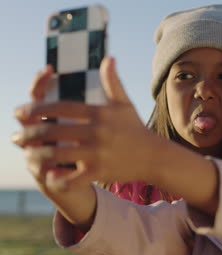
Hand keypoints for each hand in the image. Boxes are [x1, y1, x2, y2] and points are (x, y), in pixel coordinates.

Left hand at [13, 57, 155, 190]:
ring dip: (37, 155)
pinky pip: (73, 178)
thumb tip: (109, 58)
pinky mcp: (100, 172)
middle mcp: (97, 132)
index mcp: (99, 114)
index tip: (20, 111)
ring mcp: (98, 153)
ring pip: (58, 154)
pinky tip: (48, 175)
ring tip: (27, 155)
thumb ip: (113, 81)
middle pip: (54, 131)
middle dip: (30, 134)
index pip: (62, 107)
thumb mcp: (125, 104)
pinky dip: (59, 178)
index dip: (37, 108)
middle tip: (16, 137)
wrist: (154, 156)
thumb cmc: (135, 129)